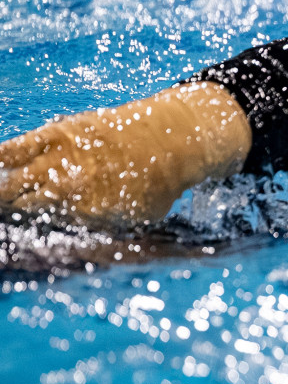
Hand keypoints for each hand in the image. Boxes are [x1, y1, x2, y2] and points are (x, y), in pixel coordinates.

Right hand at [0, 83, 251, 225]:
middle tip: (8, 224)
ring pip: (14, 181)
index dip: (33, 239)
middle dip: (12, 218)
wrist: (175, 138)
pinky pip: (17, 147)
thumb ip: (111, 234)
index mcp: (90, 211)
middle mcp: (72, 185)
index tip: (21, 244)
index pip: (48, 231)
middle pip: (24, 207)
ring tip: (2, 206)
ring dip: (3, 194)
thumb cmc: (159, 183)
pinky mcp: (58, 133)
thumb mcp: (141, 220)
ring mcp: (62, 157)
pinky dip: (0, 159)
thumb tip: (86, 251)